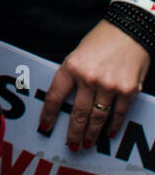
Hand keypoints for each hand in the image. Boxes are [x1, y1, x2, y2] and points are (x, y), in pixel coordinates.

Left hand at [38, 20, 150, 148]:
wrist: (130, 29)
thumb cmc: (102, 39)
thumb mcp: (78, 53)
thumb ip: (73, 75)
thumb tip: (66, 99)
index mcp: (72, 66)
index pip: (55, 96)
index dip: (48, 114)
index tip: (44, 126)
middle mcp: (89, 78)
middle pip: (78, 113)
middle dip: (74, 133)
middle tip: (71, 145)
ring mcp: (109, 85)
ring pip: (97, 118)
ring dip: (92, 134)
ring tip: (87, 143)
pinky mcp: (128, 90)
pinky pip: (118, 114)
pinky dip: (113, 126)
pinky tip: (109, 133)